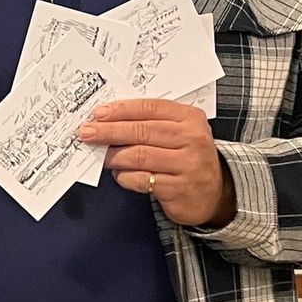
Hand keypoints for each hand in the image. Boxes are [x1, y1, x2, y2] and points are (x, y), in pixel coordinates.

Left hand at [79, 97, 235, 227]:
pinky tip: (120, 174)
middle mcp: (192, 140)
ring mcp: (187, 165)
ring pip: (139, 156)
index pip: (149, 108)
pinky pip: (142, 179)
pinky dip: (125, 177)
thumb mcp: (180, 132)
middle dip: (109, 131)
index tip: (98, 114)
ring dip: (114, 155)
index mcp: (190, 118)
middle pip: (141, 131)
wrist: (214, 193)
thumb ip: (151, 122)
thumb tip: (109, 119)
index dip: (121, 110)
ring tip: (101, 155)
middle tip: (87, 132)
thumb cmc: (188, 157)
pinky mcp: (179, 189)